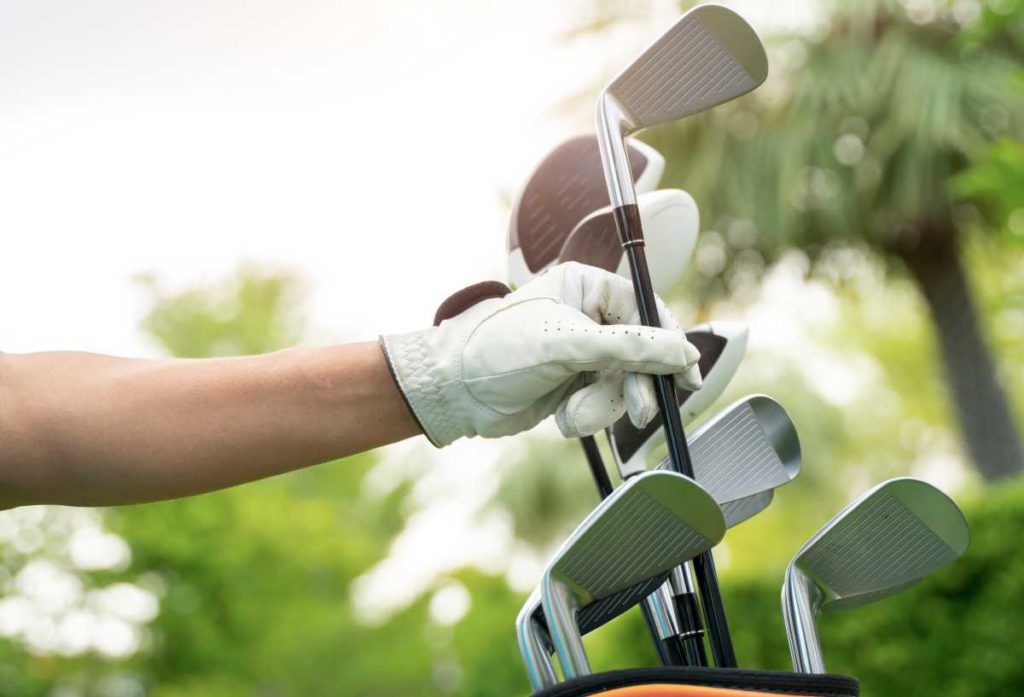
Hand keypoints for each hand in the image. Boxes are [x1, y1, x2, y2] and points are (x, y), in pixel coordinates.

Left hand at [380, 262, 700, 445]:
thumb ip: (630, 348)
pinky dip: (588, 415)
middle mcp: (587, 316)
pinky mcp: (573, 385)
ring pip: (624, 383)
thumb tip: (685, 352)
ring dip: (603, 405)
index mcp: (585, 286)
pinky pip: (604, 403)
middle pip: (641, 351)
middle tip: (640, 411)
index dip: (668, 342)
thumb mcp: (567, 345)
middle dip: (634, 384)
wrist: (453, 394)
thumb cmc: (497, 352)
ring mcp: (581, 353)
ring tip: (573, 414)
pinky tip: (562, 418)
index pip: (645, 310)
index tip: (685, 373)